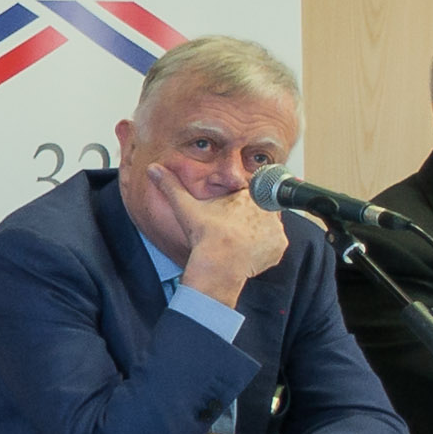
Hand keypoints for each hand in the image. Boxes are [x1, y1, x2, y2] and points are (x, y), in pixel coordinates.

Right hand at [168, 180, 291, 306]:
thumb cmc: (205, 237)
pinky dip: (264, 250)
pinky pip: (274, 246)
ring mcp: (276, 228)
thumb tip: (153, 169)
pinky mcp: (279, 246)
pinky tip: (247, 253)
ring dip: (258, 234)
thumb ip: (171, 186)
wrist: (219, 265)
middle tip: (232, 231)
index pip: (249, 194)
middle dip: (249, 220)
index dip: (239, 206)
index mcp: (249, 194)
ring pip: (268, 228)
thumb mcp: (186, 207)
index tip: (230, 216)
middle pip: (260, 211)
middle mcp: (267, 208)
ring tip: (239, 243)